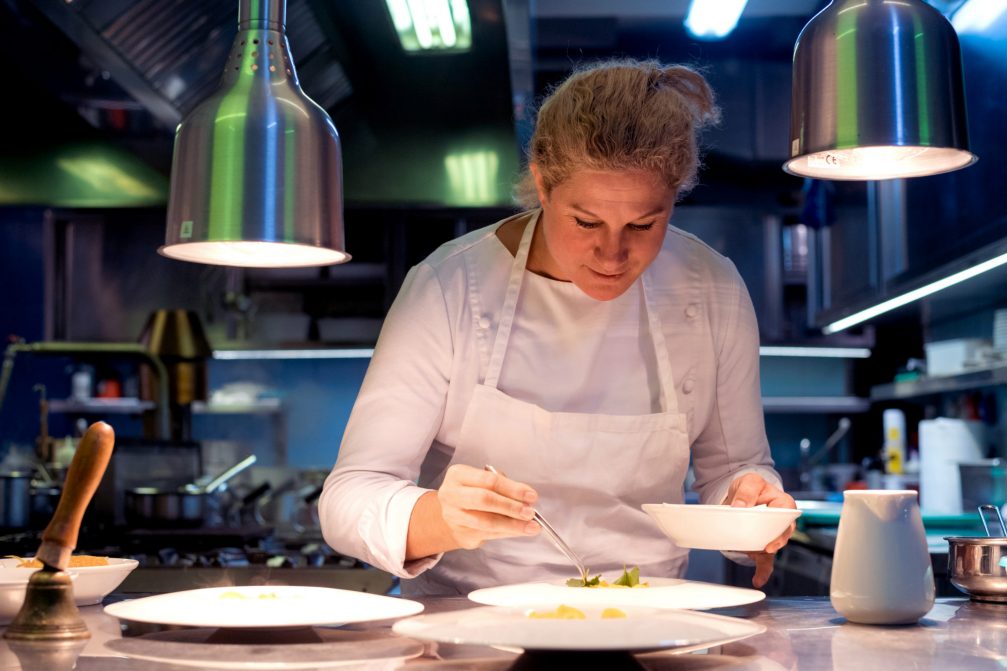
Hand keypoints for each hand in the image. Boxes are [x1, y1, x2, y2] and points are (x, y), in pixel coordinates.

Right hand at [436, 464, 539, 549]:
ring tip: (530, 526)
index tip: (530, 496)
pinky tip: (519, 531)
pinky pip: (488, 534)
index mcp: (458, 475)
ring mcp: (454, 516)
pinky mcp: (460, 533)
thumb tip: (526, 499)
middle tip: (530, 512)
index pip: (489, 480)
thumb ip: (502, 486)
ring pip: (487, 522)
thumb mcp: (481, 481)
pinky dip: (507, 532)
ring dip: (512, 525)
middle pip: (484, 500)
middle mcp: (452, 494)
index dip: (512, 489)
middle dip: (511, 506)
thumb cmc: (471, 493)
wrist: (450, 514)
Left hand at [724, 473, 796, 588]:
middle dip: (774, 541)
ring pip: (773, 548)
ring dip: (765, 555)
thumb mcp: (749, 481)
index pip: (786, 514)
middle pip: (782, 534)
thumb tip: (739, 506)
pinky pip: (765, 561)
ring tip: (758, 564)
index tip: (773, 534)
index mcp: (783, 504)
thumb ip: (747, 491)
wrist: (743, 495)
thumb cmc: (752, 487)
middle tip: (766, 548)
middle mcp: (781, 522)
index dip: (780, 525)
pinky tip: (758, 580)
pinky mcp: (763, 545)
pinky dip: (762, 571)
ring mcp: (772, 535)